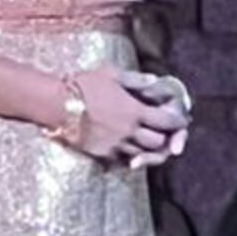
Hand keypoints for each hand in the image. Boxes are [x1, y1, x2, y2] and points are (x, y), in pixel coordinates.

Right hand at [67, 69, 187, 166]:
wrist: (57, 105)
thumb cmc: (83, 85)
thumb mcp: (111, 75)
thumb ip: (136, 80)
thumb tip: (155, 81)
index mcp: (135, 112)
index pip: (167, 122)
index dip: (177, 121)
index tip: (179, 119)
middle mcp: (130, 132)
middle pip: (159, 143)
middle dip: (166, 138)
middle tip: (166, 133)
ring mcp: (117, 146)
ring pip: (143, 155)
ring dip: (148, 149)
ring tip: (148, 141)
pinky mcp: (104, 154)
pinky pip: (124, 160)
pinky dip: (131, 156)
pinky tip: (130, 149)